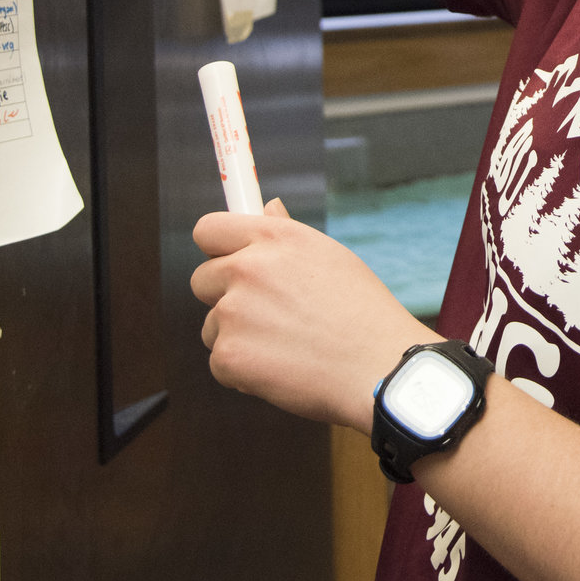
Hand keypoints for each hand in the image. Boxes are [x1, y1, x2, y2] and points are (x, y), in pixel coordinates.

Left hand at [191, 196, 439, 428]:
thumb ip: (286, 233)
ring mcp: (234, 312)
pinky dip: (243, 372)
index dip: (216, 249)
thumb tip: (268, 207)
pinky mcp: (229, 354)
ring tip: (285, 347)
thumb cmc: (363, 314)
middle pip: (201, 279)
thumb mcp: (330, 257)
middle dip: (224, 297)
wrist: (378, 368)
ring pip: (212, 326)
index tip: (225, 261)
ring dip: (237, 338)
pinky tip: (281, 369)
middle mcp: (248, 268)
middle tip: (266, 316)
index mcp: (274, 238)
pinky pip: (220, 363)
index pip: (208, 229)